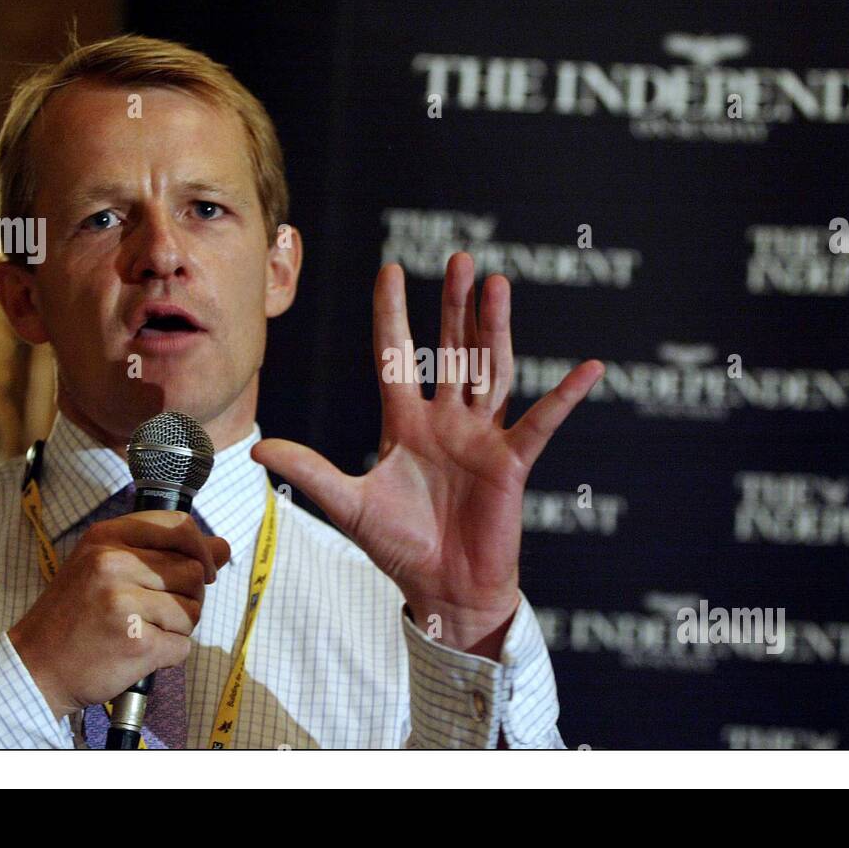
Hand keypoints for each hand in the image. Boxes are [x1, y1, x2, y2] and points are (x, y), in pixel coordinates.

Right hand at [8, 511, 229, 719]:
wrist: (35, 667)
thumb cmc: (77, 615)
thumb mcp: (108, 567)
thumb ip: (165, 552)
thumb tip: (224, 547)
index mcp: (107, 537)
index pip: (180, 526)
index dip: (202, 550)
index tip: (203, 571)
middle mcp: (113, 564)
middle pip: (194, 572)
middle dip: (186, 597)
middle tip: (152, 612)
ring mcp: (124, 604)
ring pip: (193, 611)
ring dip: (177, 628)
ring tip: (141, 631)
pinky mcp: (135, 643)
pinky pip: (183, 646)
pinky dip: (168, 655)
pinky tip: (137, 653)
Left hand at [252, 252, 602, 657]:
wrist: (442, 589)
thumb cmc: (400, 547)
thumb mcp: (349, 505)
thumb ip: (310, 472)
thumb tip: (258, 449)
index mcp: (405, 424)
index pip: (397, 357)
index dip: (394, 315)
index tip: (391, 271)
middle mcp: (446, 420)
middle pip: (451, 350)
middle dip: (454, 306)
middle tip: (461, 258)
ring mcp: (482, 437)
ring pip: (489, 370)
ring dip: (494, 328)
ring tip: (496, 283)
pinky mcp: (512, 462)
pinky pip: (541, 422)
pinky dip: (565, 397)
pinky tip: (589, 368)